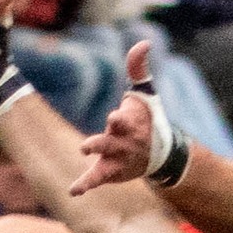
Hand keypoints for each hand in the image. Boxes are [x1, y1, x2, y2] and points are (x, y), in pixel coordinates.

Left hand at [70, 42, 154, 193]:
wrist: (159, 153)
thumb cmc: (148, 118)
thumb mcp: (145, 93)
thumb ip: (138, 68)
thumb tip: (144, 42)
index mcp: (130, 124)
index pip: (125, 121)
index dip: (120, 120)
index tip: (114, 117)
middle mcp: (124, 144)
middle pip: (111, 144)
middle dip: (100, 145)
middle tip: (85, 146)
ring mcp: (117, 159)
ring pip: (104, 164)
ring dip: (93, 167)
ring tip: (75, 171)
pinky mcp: (111, 172)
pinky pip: (97, 179)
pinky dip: (86, 185)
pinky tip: (73, 191)